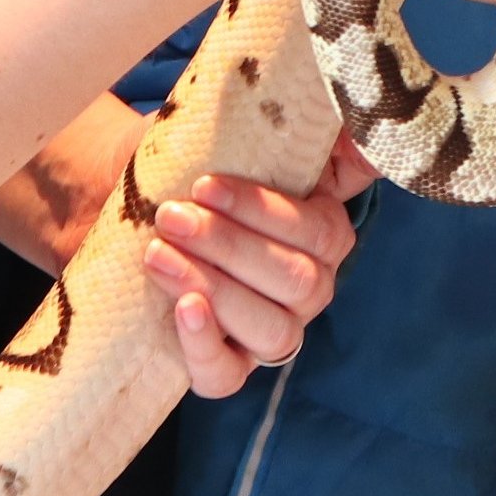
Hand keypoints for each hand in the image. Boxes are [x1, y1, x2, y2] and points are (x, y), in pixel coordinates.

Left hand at [143, 137, 370, 397]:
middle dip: (228, 246)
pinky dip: (205, 346)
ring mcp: (274, 331)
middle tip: (171, 216)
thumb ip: (309, 119)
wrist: (133, 208)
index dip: (262, 212)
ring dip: (214, 289)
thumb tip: (362, 119)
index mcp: (324, 232)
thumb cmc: (197, 169)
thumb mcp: (245, 133)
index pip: (317, 231)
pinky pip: (228, 376)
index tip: (204, 184)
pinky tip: (183, 310)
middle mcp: (311, 287)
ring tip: (158, 254)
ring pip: (271, 329)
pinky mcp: (228, 365)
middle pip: (295, 281)